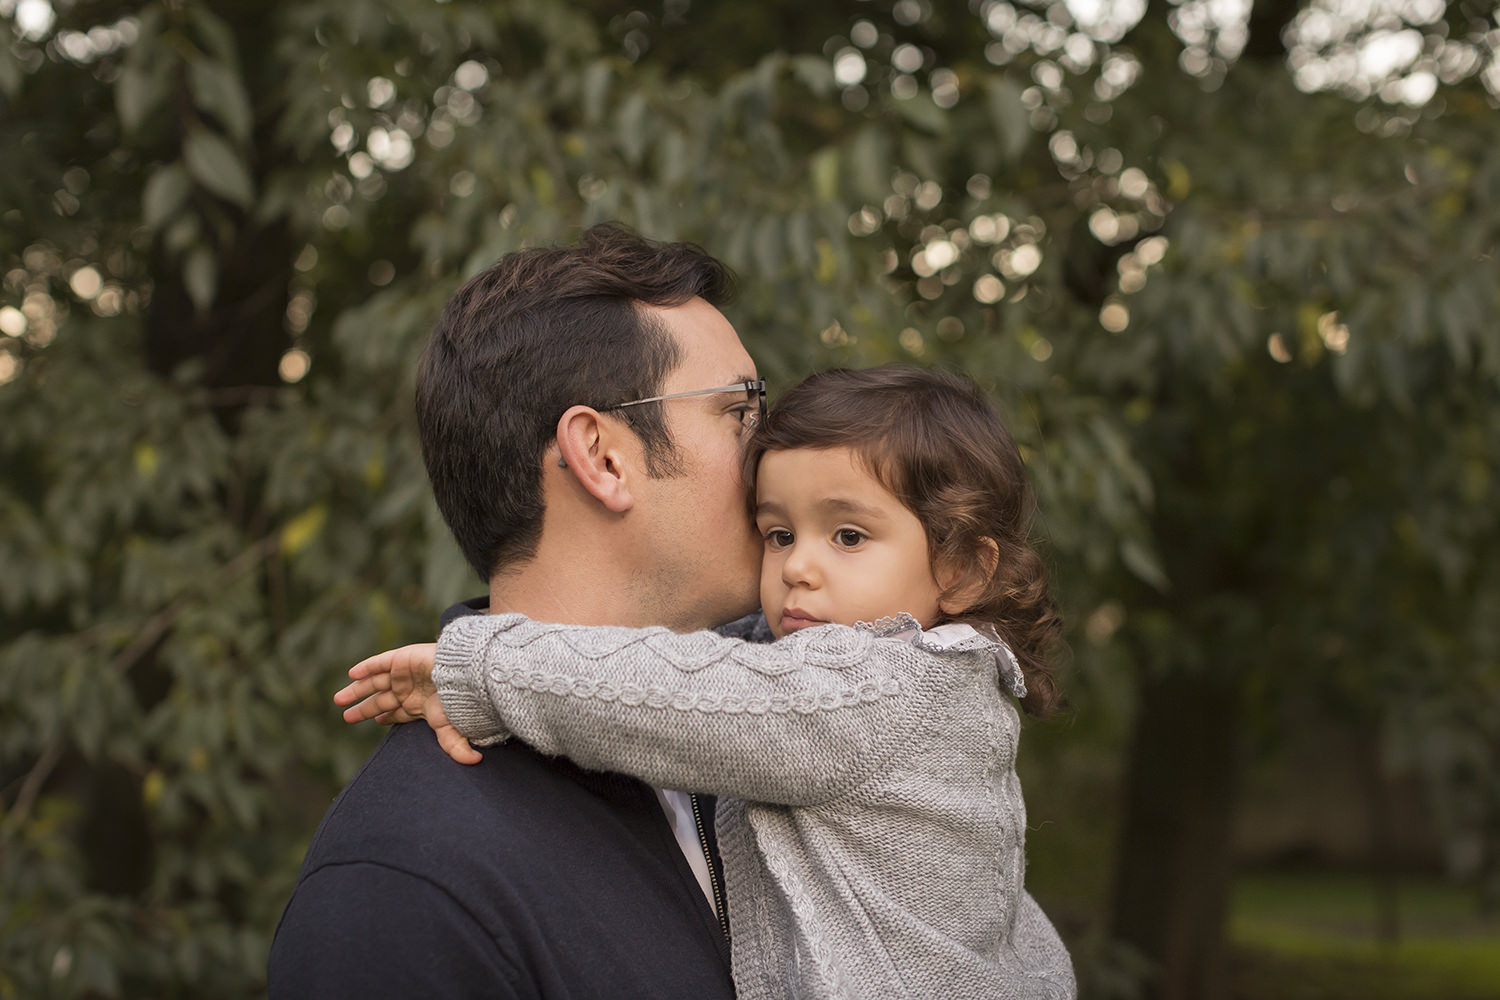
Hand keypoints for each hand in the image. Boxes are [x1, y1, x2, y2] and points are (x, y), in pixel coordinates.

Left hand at [334, 643, 481, 764]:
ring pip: (375, 682)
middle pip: (381, 700)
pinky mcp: (401, 658)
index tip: (375, 721)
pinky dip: (366, 667)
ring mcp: (405, 673)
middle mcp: (411, 689)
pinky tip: (352, 674)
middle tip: (346, 717)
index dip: (385, 716)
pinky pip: (379, 662)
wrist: (463, 673)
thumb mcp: (450, 726)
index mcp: (420, 704)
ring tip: (338, 699)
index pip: (398, 712)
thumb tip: (474, 763)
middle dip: (364, 708)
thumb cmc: (458, 699)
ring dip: (357, 689)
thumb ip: (453, 745)